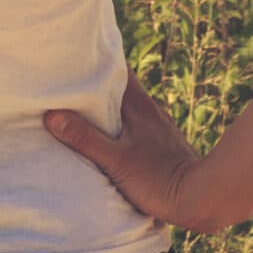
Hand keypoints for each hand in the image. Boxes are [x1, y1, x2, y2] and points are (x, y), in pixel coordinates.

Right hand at [43, 72, 220, 232]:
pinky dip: (119, 120)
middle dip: (96, 80)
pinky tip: (109, 132)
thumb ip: (84, 138)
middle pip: (119, 84)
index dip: (96, 58)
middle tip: (69, 78)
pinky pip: (135, 121)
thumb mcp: (115, 161)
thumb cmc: (157, 179)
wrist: (200, 198)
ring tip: (82, 105)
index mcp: (138, 104)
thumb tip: (52, 115)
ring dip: (107, 102)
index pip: (116, 67)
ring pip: (127, 104)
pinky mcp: (161, 142)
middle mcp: (149, 108)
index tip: (73, 53)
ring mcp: (157, 125)